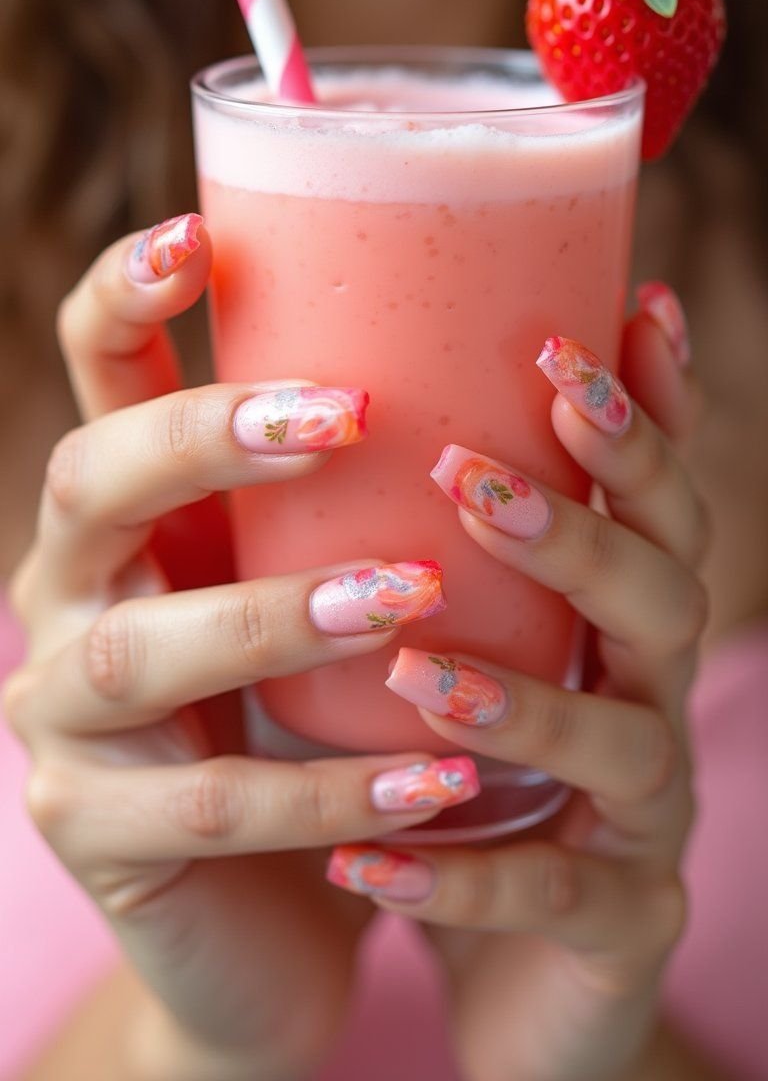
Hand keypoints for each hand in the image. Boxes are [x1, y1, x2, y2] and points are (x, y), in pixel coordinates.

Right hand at [2, 215, 474, 1080]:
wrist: (273, 907)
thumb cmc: (319, 710)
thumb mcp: (327, 580)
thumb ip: (370, 497)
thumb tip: (530, 354)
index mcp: (130, 511)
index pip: (94, 380)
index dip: (123, 301)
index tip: (198, 235)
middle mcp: (71, 593)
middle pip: (89, 483)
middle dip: (208, 437)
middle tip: (347, 410)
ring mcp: (66, 716)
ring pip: (145, 648)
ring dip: (278, 614)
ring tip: (409, 593)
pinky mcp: (98, 833)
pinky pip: (213, 811)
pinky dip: (331, 792)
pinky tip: (439, 781)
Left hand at [325, 295, 708, 1080]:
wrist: (508, 970)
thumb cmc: (465, 773)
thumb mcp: (461, 645)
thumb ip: (432, 548)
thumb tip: (354, 406)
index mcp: (620, 618)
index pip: (656, 499)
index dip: (649, 414)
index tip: (608, 322)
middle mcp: (652, 697)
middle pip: (665, 595)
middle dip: (586, 527)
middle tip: (470, 474)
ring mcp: (647, 815)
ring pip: (625, 742)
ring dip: (527, 700)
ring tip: (418, 668)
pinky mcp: (616, 925)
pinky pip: (553, 900)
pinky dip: (464, 878)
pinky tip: (371, 856)